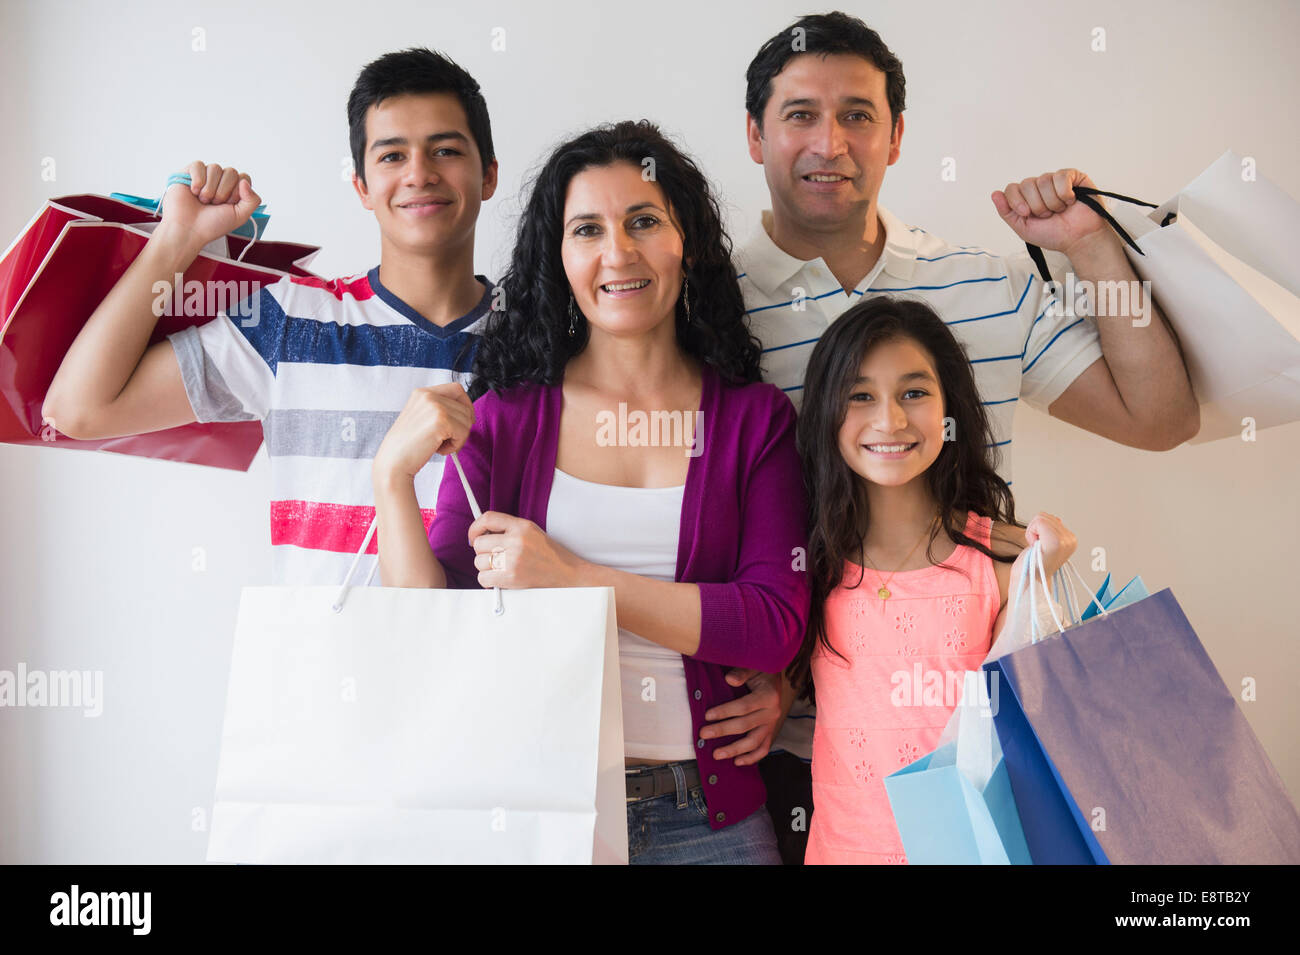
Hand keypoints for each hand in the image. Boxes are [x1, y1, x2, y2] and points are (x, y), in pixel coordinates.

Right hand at [158, 160, 261, 253]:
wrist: (188, 229)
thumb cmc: (212, 225)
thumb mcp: (240, 216)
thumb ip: (252, 200)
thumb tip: (244, 181)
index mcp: (233, 190)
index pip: (244, 178)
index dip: (237, 192)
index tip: (228, 205)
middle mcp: (220, 182)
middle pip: (231, 172)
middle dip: (223, 192)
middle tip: (214, 204)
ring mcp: (205, 176)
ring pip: (215, 168)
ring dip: (210, 189)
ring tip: (203, 201)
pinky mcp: (189, 173)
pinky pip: (199, 165)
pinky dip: (198, 180)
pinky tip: (194, 191)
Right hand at [373, 383, 473, 484]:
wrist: (393, 462)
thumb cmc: (407, 446)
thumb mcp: (421, 418)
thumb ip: (439, 410)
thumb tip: (466, 411)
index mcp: (422, 393)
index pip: (456, 389)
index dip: (465, 405)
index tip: (464, 420)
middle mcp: (428, 395)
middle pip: (465, 406)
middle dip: (462, 426)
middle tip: (448, 439)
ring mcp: (435, 406)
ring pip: (467, 421)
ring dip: (457, 437)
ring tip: (438, 445)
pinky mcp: (442, 420)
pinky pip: (464, 433)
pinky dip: (455, 445)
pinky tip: (439, 449)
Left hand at [469, 511, 587, 588]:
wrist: (566, 574)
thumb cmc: (548, 554)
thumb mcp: (531, 532)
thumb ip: (508, 529)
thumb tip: (481, 534)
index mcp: (521, 526)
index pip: (488, 518)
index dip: (475, 528)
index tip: (473, 537)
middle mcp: (516, 540)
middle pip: (480, 544)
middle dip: (482, 552)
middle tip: (493, 557)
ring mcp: (513, 560)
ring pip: (478, 562)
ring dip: (485, 567)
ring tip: (500, 568)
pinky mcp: (510, 577)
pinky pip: (482, 578)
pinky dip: (488, 580)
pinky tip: (499, 579)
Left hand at [699, 668, 781, 765]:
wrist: (775, 677)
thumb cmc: (761, 670)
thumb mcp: (753, 666)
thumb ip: (742, 672)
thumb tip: (729, 679)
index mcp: (768, 696)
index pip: (743, 707)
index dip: (725, 712)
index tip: (707, 715)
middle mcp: (772, 712)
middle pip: (745, 726)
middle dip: (722, 731)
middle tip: (703, 734)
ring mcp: (772, 724)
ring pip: (754, 742)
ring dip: (735, 750)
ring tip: (717, 754)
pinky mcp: (770, 731)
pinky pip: (763, 748)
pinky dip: (752, 758)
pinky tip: (737, 762)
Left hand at [991, 168, 1115, 259]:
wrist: (1079, 239)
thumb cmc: (1054, 235)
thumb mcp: (1024, 228)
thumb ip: (1007, 212)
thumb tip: (994, 194)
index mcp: (1026, 197)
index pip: (1011, 188)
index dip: (1017, 201)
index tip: (1027, 214)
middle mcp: (1039, 186)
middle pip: (1027, 184)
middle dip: (1037, 205)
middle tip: (1048, 215)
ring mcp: (1055, 180)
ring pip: (1043, 180)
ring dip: (1052, 202)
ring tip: (1061, 210)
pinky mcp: (1072, 176)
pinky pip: (1061, 176)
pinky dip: (1064, 193)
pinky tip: (1070, 201)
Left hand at [1010, 511, 1076, 582]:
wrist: (1028, 581)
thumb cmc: (1032, 563)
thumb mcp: (1046, 542)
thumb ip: (1052, 529)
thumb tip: (1056, 519)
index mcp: (1071, 540)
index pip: (1050, 518)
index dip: (1039, 530)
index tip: (1041, 547)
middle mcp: (1071, 540)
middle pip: (1044, 516)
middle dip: (1035, 530)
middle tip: (1037, 548)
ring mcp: (1064, 541)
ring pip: (1040, 518)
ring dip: (1032, 533)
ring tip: (1036, 548)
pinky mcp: (1055, 542)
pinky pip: (1038, 522)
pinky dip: (1030, 533)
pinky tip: (1034, 547)